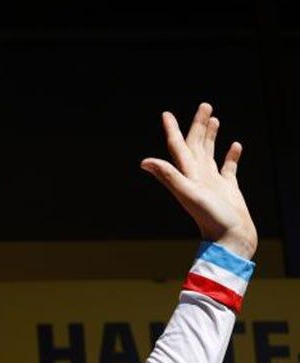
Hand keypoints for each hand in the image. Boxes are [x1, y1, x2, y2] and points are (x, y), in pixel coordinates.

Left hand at [140, 102, 256, 259]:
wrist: (230, 240)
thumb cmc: (210, 218)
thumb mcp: (188, 193)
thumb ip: (169, 175)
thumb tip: (144, 161)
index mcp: (188, 174)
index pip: (178, 147)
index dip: (172, 130)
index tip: (166, 114)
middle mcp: (198, 176)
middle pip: (196, 144)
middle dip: (199, 125)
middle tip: (205, 106)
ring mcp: (213, 182)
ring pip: (210, 153)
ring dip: (212, 136)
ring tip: (215, 119)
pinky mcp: (228, 189)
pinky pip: (228, 168)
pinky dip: (231, 156)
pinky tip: (235, 146)